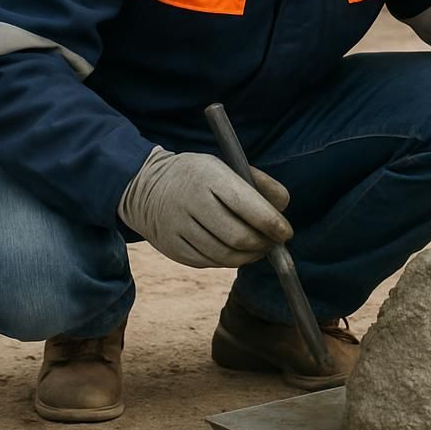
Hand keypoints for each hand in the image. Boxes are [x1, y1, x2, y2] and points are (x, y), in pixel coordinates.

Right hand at [119, 147, 291, 267]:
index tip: (286, 231)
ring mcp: (177, 227)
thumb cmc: (198, 175)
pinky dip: (229, 260)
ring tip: (260, 248)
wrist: (144, 185)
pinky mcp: (171, 248)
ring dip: (250, 256)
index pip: (247, 205)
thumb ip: (258, 184)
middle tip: (275, 242)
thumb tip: (283, 207)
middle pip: (237, 236)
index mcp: (208, 176)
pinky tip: (237, 252)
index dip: (272, 223)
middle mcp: (190, 202)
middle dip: (263, 244)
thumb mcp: (225, 167)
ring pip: (225, 255)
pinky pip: (209, 262)